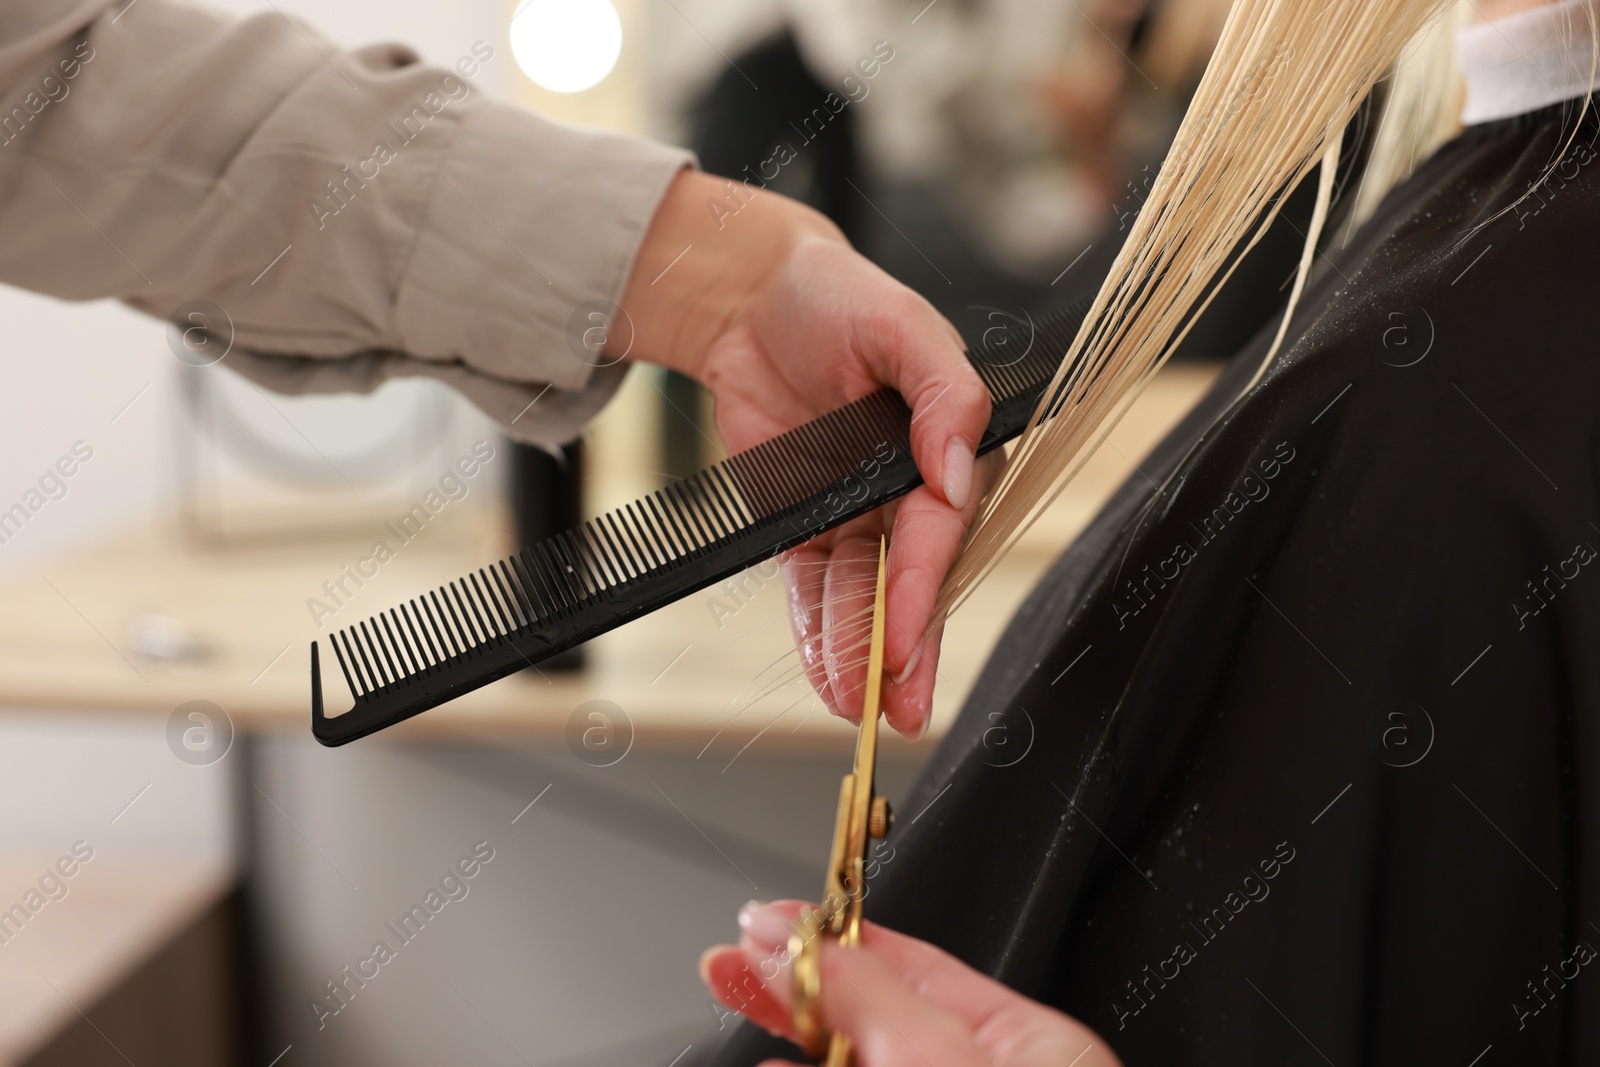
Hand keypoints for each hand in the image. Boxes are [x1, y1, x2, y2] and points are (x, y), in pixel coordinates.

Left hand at [616, 169, 997, 737]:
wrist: (750, 297)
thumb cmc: (837, 296)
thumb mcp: (901, 326)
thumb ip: (943, 395)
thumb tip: (960, 470)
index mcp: (939, 448)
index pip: (935, 533)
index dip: (920, 590)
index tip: (904, 642)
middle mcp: (901, 490)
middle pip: (906, 582)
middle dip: (904, 651)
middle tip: (902, 712)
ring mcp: (852, 512)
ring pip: (859, 598)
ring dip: (857, 655)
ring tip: (854, 710)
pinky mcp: (802, 524)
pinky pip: (810, 588)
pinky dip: (816, 634)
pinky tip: (825, 678)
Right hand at [700, 900, 1122, 1066]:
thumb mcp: (936, 1061)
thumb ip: (863, 995)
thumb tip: (798, 943)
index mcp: (1028, 1049)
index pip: (915, 967)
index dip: (832, 937)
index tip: (763, 923)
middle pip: (874, 1018)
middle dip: (794, 987)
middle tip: (727, 962)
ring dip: (788, 1043)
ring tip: (732, 1000)